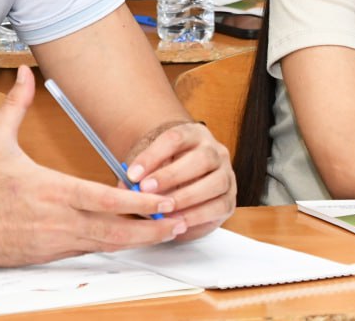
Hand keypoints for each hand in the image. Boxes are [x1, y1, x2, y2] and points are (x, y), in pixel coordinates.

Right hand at [0, 67, 186, 265]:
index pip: (103, 200)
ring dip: (137, 240)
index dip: (137, 203)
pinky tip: (130, 239)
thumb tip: (25, 72)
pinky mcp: (47, 255)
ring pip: (105, 246)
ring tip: (167, 233)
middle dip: (151, 229)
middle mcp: (57, 221)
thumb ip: (17, 104)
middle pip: (114, 231)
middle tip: (180, 222)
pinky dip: (111, 246)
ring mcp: (53, 243)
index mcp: (50, 191)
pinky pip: (87, 251)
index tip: (163, 200)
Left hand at [124, 121, 235, 240]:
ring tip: (163, 209)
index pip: (175, 138)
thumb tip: (124, 187)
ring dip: (186, 197)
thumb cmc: (169, 173)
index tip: (132, 174)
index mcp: (193, 134)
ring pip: (215, 182)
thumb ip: (140, 176)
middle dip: (171, 176)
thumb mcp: (154, 168)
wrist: (191, 185)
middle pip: (200, 158)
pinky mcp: (230, 198)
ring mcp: (227, 173)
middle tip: (146, 190)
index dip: (152, 156)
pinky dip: (198, 215)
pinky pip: (220, 205)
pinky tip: (179, 220)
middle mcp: (215, 150)